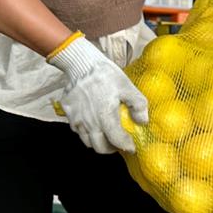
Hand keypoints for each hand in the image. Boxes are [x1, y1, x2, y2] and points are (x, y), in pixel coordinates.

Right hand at [49, 36, 149, 153]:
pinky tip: (93, 122)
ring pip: (87, 141)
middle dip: (111, 148)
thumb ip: (138, 105)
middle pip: (99, 148)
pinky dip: (86, 132)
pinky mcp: (68, 114)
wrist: (81, 63)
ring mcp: (76, 120)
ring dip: (98, 141)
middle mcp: (89, 123)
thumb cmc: (106, 75)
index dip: (126, 146)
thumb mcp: (127, 86)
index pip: (117, 141)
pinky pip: (77, 130)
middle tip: (118, 142)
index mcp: (105, 117)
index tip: (132, 146)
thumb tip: (143, 121)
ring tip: (105, 133)